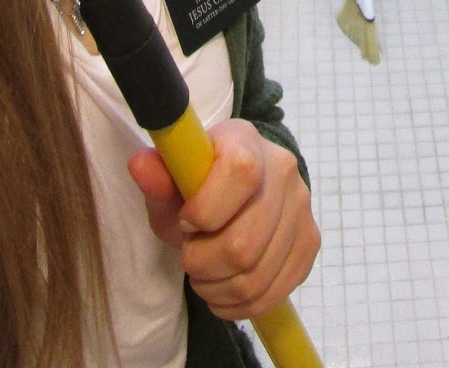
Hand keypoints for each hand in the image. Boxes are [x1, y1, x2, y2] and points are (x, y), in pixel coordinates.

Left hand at [127, 121, 319, 319]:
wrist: (239, 189)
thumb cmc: (198, 185)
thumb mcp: (172, 180)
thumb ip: (157, 177)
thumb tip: (139, 167)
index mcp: (247, 143)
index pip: (240, 174)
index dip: (205, 210)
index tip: (186, 220)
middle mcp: (283, 171)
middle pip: (243, 244)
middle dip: (202, 263)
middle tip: (190, 256)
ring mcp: (302, 208)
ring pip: (255, 277)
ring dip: (217, 289)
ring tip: (204, 275)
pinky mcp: (310, 242)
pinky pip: (273, 294)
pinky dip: (240, 305)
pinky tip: (224, 289)